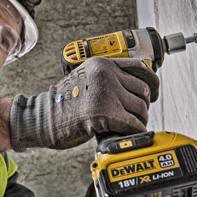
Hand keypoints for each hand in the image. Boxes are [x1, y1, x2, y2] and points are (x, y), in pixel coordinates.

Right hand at [9, 57, 158, 150]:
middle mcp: (106, 74)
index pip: (140, 67)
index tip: (153, 93)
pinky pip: (133, 123)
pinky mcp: (105, 113)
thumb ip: (108, 80)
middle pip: (143, 89)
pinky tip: (126, 132)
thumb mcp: (86, 80)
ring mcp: (105, 92)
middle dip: (143, 105)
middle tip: (136, 114)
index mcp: (102, 64)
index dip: (152, 82)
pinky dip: (134, 130)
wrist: (42, 118)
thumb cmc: (63, 103)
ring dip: (139, 119)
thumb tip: (137, 90)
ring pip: (141, 107)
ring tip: (128, 125)